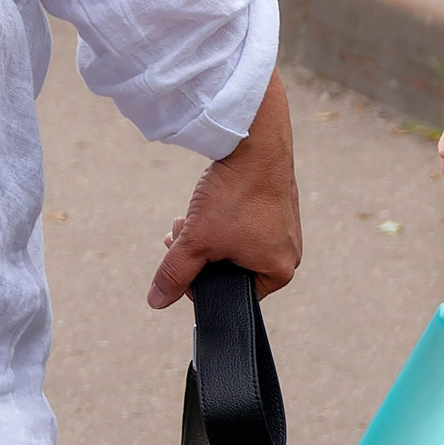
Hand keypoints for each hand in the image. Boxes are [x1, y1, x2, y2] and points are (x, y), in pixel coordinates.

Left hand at [150, 70, 301, 307]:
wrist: (254, 142)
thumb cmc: (235, 196)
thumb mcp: (197, 241)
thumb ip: (175, 273)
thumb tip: (156, 302)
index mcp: (279, 273)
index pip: (231, 293)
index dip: (198, 279)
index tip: (181, 259)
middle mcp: (287, 253)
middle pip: (227, 267)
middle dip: (196, 251)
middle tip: (179, 234)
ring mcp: (282, 229)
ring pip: (229, 242)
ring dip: (201, 232)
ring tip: (188, 216)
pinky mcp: (273, 206)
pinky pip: (239, 223)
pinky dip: (216, 216)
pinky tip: (204, 201)